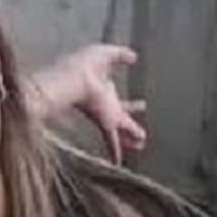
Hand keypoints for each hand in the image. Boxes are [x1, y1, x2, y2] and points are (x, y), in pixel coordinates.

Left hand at [28, 44, 147, 164]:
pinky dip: (116, 151)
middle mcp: (106, 105)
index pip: (119, 98)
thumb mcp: (106, 53)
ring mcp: (106, 116)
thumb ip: (120, 55)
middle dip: (131, 126)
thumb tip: (133, 56)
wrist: (74, 77)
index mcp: (104, 90)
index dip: (130, 103)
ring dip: (131, 138)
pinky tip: (118, 163)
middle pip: (122, 118)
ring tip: (141, 145)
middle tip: (141, 134)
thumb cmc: (85, 64)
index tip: (142, 104)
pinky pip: (112, 141)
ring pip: (120, 132)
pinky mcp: (105, 123)